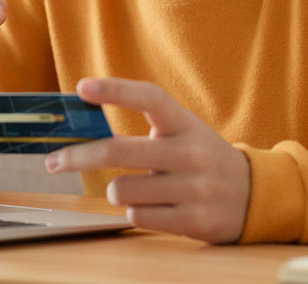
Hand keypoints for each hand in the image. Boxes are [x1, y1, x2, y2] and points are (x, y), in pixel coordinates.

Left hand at [45, 77, 250, 243]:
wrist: (254, 195)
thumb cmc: (201, 157)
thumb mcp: (182, 132)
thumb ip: (145, 127)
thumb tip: (86, 127)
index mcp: (184, 123)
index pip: (149, 97)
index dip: (114, 89)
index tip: (81, 86)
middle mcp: (190, 152)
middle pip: (118, 151)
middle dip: (77, 156)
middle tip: (54, 161)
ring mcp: (194, 187)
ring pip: (121, 190)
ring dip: (116, 191)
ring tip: (135, 188)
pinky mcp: (194, 220)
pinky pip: (138, 217)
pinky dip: (136, 212)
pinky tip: (153, 207)